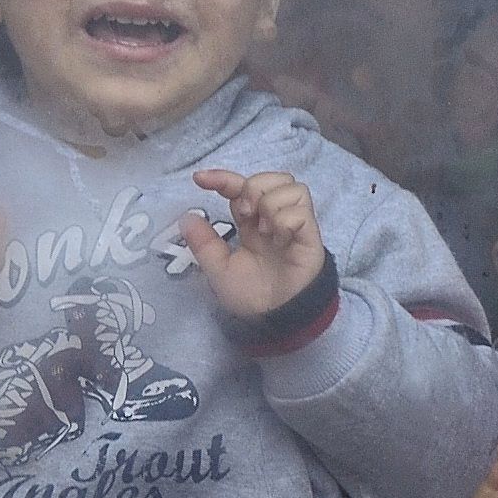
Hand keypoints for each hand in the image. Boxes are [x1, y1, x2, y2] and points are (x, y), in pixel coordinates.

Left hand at [181, 167, 328, 320]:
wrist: (277, 319)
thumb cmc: (252, 296)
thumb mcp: (219, 271)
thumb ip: (204, 244)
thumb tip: (187, 217)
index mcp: (252, 224)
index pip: (240, 187)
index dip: (223, 178)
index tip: (200, 179)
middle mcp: (274, 219)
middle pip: (272, 177)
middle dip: (253, 188)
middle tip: (245, 215)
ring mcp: (295, 225)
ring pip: (292, 187)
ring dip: (272, 204)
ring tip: (266, 231)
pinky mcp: (310, 236)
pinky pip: (301, 211)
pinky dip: (286, 220)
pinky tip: (280, 240)